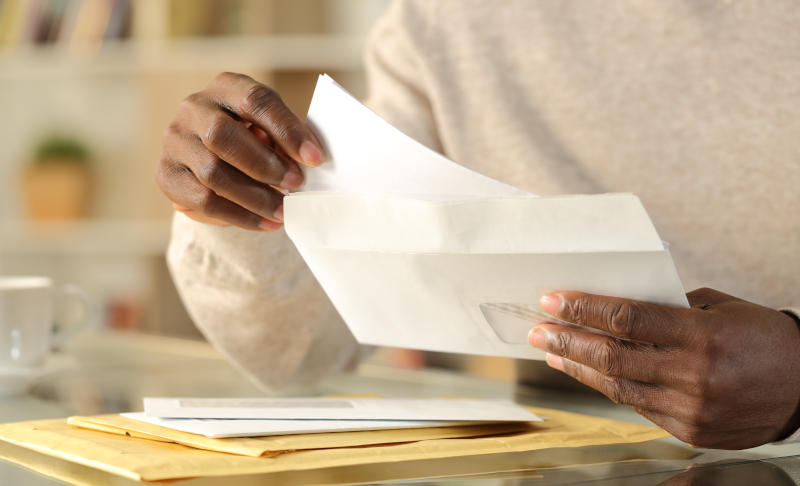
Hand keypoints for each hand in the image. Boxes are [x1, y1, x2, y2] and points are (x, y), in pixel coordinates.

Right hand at [156, 72, 323, 230]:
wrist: (213, 159)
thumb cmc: (254, 139)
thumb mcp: (272, 129)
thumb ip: (286, 139)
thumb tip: (310, 160)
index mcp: (227, 87)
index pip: (256, 100)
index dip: (287, 130)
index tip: (315, 158)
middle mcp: (194, 108)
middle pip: (222, 135)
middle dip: (265, 165)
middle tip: (295, 185)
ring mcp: (175, 140)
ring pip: (212, 173)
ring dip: (255, 197)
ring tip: (283, 211)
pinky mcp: (167, 174)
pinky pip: (203, 200)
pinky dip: (239, 216)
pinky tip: (264, 223)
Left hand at [528, 287, 799, 448]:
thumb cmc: (763, 338)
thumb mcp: (718, 308)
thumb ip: (667, 308)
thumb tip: (615, 306)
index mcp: (702, 335)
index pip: (626, 319)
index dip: (583, 309)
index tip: (552, 301)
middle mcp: (694, 375)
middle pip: (612, 356)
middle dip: (567, 340)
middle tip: (537, 330)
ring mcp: (691, 408)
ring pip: (618, 387)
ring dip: (578, 368)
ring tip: (552, 352)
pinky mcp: (690, 431)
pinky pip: (638, 407)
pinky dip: (610, 388)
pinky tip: (589, 374)